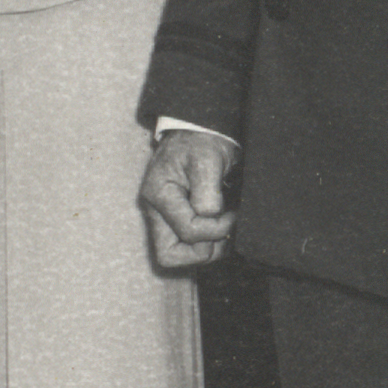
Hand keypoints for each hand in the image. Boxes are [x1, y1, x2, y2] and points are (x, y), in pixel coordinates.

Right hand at [138, 129, 238, 269]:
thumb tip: (210, 219)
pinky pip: (188, 247)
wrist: (199, 132)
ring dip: (208, 248)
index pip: (187, 232)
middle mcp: (156, 211)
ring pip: (181, 256)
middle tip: (224, 229)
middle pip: (169, 256)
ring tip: (226, 225)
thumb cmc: (201, 142)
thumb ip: (207, 193)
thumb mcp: (206, 160)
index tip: (231, 213)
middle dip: (203, 250)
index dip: (214, 229)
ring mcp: (164, 218)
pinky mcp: (175, 220)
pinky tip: (221, 225)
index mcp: (159, 195)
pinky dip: (208, 243)